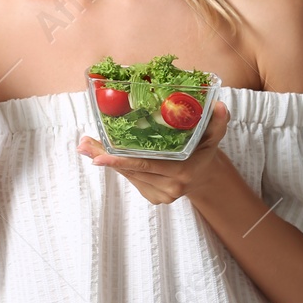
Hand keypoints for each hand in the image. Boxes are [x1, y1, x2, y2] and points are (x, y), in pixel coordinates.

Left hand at [76, 100, 229, 204]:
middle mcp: (170, 187)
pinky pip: (132, 178)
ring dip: (106, 160)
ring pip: (129, 175)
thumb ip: (217, 122)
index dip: (122, 160)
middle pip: (132, 170)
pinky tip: (103, 153)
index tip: (99, 155)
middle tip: (83, 143)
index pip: (147, 165)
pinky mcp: (153, 197)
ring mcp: (161, 195)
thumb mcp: (214, 136)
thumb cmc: (206, 152)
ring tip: (86, 145)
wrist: (206, 178)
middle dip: (105, 156)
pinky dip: (118, 165)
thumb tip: (219, 105)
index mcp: (182, 172)